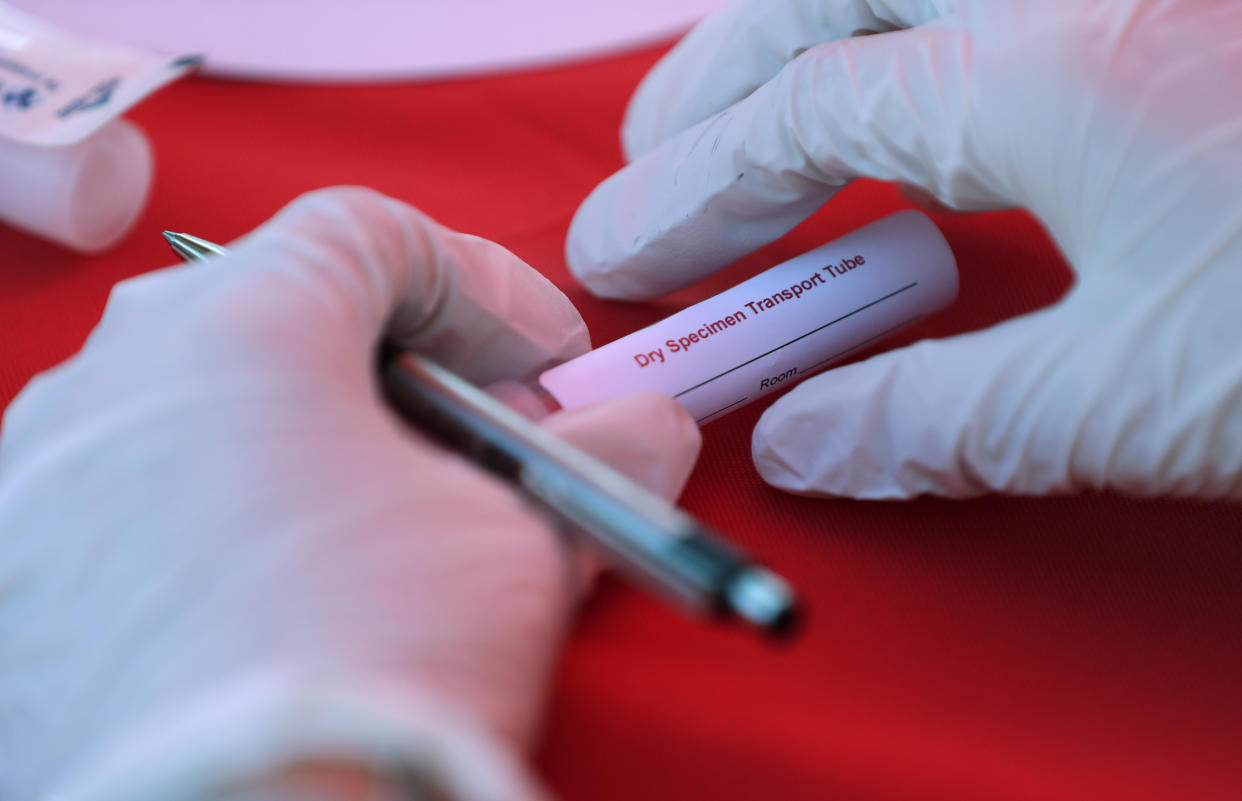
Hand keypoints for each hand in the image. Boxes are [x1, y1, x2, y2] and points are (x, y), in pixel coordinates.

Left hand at [0, 187, 700, 799]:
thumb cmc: (373, 661)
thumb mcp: (517, 541)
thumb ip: (590, 462)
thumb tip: (643, 434)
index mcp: (241, 322)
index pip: (373, 235)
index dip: (485, 288)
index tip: (548, 365)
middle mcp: (122, 373)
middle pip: (290, 315)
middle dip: (415, 369)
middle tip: (495, 444)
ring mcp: (54, 472)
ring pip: (216, 405)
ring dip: (328, 437)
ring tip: (406, 520)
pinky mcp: (27, 570)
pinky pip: (152, 491)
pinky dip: (242, 504)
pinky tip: (304, 578)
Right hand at [567, 0, 1241, 498]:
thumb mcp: (1140, 397)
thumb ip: (945, 419)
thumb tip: (803, 442)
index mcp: (1057, 66)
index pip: (802, 115)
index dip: (690, 190)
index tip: (625, 254)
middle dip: (713, 79)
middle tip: (651, 161)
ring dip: (804, 50)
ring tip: (751, 133)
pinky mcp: (1177, 23)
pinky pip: (996, 13)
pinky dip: (917, 59)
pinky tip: (924, 132)